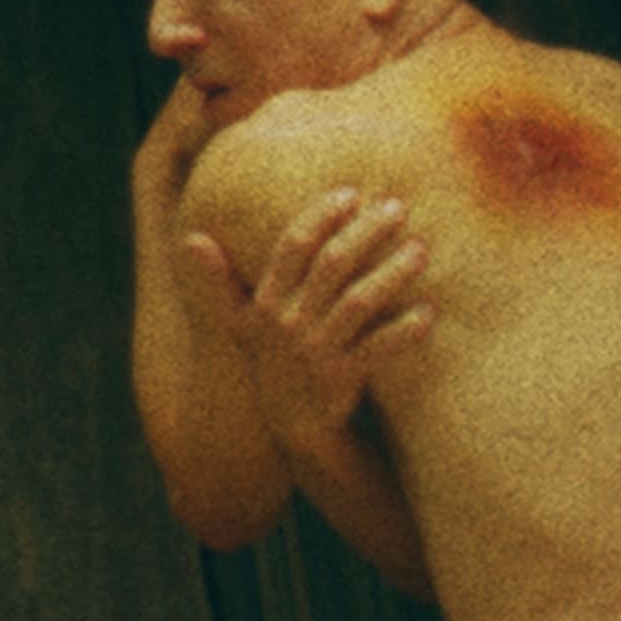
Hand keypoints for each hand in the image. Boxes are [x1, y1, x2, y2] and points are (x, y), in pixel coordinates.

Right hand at [178, 185, 434, 445]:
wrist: (292, 426)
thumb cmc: (271, 361)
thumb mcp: (239, 323)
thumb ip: (219, 280)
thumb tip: (190, 237)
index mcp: (266, 303)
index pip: (292, 247)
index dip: (320, 217)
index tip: (349, 194)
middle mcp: (289, 323)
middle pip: (331, 265)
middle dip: (365, 232)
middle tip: (397, 207)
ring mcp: (316, 351)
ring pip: (359, 301)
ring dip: (392, 272)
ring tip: (421, 249)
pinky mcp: (343, 378)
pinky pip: (379, 349)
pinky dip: (405, 331)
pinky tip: (430, 311)